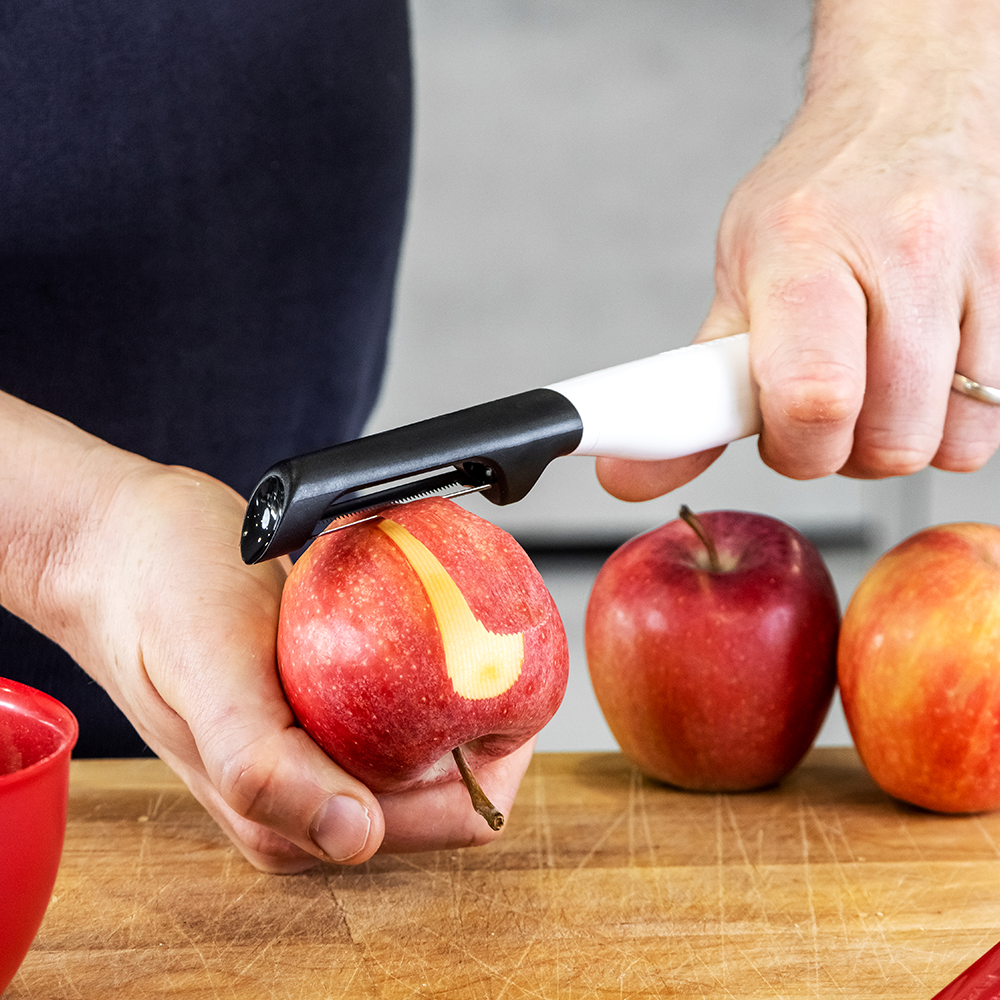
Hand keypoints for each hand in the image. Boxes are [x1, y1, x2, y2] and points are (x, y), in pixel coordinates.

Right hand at [0, 399, 532, 872]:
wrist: (125, 544)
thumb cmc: (157, 598)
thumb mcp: (210, 671)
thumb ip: (268, 769)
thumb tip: (358, 840)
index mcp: (295, 821)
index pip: (455, 817)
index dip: (500, 755)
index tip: (507, 673)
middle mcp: (318, 798)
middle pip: (459, 779)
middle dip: (487, 711)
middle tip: (487, 630)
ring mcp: (324, 753)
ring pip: (437, 735)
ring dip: (459, 680)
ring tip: (455, 612)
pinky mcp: (324, 709)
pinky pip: (407, 696)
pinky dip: (428, 655)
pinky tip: (421, 608)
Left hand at [598, 0, 999, 501]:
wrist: (908, 109)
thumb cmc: (814, 197)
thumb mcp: (737, 276)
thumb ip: (698, 386)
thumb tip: (633, 475)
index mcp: (805, 251)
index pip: (814, 395)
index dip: (795, 449)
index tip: (777, 439)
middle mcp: (902, 254)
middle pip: (889, 441)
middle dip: (841, 454)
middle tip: (816, 413)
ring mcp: (973, 274)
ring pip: (947, 443)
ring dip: (895, 443)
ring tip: (866, 391)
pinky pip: (990, 418)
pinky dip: (945, 424)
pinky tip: (914, 378)